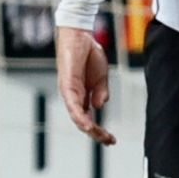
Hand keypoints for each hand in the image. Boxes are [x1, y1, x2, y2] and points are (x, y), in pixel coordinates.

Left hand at [54, 25, 113, 144]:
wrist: (80, 36)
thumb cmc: (88, 54)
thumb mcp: (100, 77)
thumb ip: (101, 92)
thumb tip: (100, 106)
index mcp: (81, 96)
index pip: (88, 118)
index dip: (98, 130)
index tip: (111, 140)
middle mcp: (73, 97)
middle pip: (82, 121)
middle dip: (96, 133)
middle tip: (109, 141)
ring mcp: (68, 92)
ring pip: (77, 116)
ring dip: (89, 128)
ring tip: (101, 137)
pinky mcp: (67, 84)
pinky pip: (73, 104)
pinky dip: (79, 116)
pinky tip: (87, 124)